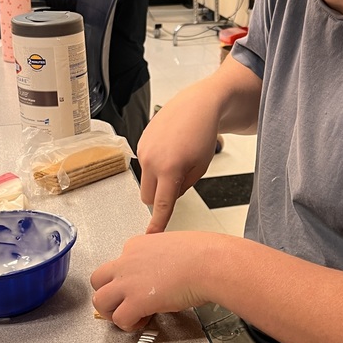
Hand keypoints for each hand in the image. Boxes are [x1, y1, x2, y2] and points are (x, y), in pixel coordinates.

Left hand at [91, 231, 217, 329]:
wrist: (208, 263)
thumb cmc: (202, 254)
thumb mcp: (174, 246)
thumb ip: (160, 259)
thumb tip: (163, 273)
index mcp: (137, 245)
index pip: (118, 263)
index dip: (126, 279)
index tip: (138, 287)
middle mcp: (127, 261)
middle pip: (98, 280)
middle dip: (108, 294)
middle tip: (122, 303)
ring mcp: (128, 282)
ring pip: (100, 300)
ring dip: (112, 312)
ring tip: (128, 316)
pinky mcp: (135, 301)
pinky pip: (119, 318)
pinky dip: (128, 324)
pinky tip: (141, 322)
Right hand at [137, 90, 220, 232]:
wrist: (196, 106)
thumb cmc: (202, 134)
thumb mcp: (200, 167)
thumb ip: (183, 187)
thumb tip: (169, 197)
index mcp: (170, 169)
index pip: (161, 205)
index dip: (157, 224)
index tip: (151, 237)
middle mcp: (151, 160)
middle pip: (148, 197)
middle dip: (160, 198)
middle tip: (178, 182)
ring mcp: (143, 151)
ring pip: (145, 181)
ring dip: (157, 181)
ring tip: (176, 161)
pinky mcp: (139, 143)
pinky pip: (144, 165)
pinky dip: (155, 166)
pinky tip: (169, 151)